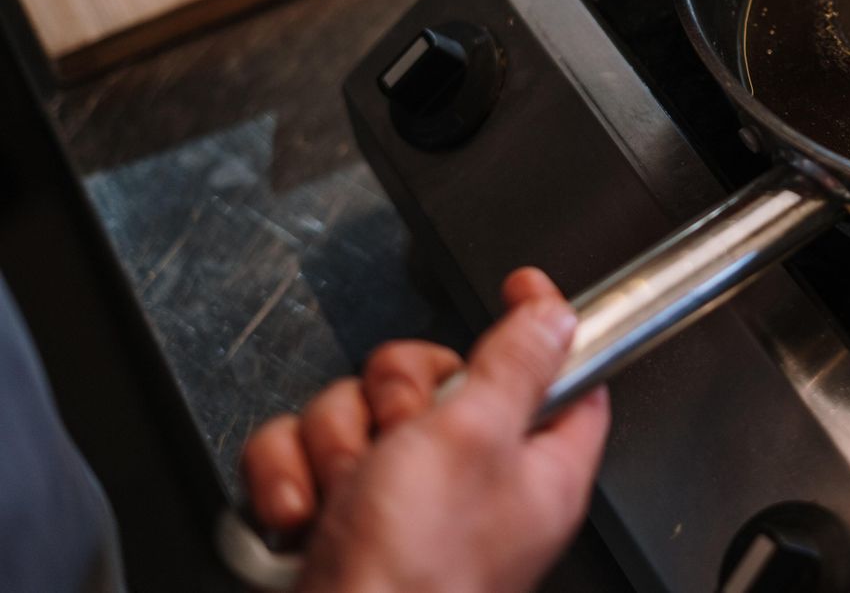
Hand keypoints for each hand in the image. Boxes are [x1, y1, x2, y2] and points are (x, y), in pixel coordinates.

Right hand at [239, 268, 608, 592]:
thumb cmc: (416, 574)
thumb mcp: (476, 439)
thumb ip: (517, 364)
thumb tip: (556, 315)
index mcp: (533, 465)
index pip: (558, 372)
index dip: (539, 323)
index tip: (520, 286)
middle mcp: (471, 481)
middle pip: (432, 376)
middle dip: (394, 395)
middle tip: (399, 434)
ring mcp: (399, 499)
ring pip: (356, 409)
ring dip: (336, 443)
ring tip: (349, 493)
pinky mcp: (337, 516)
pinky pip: (302, 453)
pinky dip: (290, 478)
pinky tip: (306, 516)